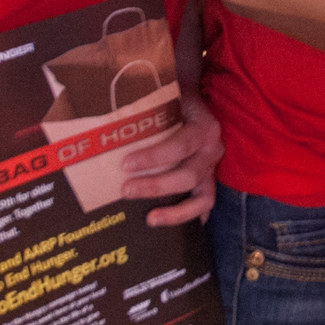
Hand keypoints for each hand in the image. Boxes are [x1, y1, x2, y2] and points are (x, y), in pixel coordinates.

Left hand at [120, 92, 223, 226]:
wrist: (198, 98)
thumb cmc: (179, 98)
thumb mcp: (171, 94)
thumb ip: (151, 102)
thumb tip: (112, 111)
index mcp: (203, 127)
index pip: (180, 146)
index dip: (155, 157)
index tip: (126, 164)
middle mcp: (212, 150)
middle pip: (187, 175)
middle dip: (156, 186)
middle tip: (126, 190)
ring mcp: (212, 168)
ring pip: (202, 197)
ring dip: (175, 211)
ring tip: (150, 219)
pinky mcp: (209, 180)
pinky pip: (206, 203)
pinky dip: (193, 217)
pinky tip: (177, 230)